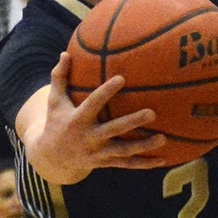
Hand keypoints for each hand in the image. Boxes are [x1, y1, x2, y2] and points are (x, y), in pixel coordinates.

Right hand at [30, 52, 164, 183]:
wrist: (53, 158)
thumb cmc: (56, 122)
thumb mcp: (54, 101)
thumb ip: (60, 78)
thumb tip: (65, 52)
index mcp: (78, 120)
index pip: (94, 104)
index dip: (106, 92)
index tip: (122, 78)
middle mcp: (89, 138)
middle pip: (114, 129)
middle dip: (133, 122)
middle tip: (152, 113)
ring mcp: (99, 153)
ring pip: (124, 151)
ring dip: (144, 146)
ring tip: (163, 138)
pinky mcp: (106, 162)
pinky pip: (127, 165)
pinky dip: (145, 164)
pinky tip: (162, 160)